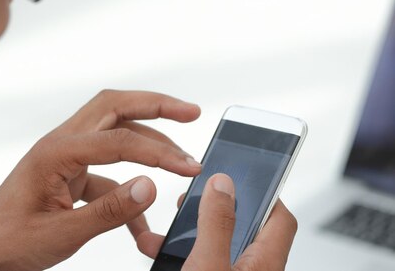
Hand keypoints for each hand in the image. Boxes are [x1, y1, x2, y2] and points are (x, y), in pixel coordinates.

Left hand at [0, 90, 201, 270]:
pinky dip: (128, 187)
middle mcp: (60, 144)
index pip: (118, 140)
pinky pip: (106, 171)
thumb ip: (110, 211)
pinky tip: (142, 218)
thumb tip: (151, 186)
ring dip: (147, 140)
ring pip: (113, 131)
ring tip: (180, 157)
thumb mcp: (62, 233)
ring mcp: (64, 157)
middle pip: (114, 106)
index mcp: (56, 152)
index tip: (189, 166)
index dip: (159, 152)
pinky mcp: (67, 174)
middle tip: (190, 112)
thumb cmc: (7, 242)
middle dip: (155, 105)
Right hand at [138, 174, 297, 270]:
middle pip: (243, 228)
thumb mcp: (208, 265)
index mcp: (262, 263)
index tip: (241, 174)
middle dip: (212, 210)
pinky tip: (155, 250)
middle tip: (191, 200)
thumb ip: (216, 223)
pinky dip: (179, 254)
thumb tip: (224, 183)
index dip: (265, 192)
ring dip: (187, 233)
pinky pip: (199, 264)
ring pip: (215, 247)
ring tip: (162, 228)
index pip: (279, 217)